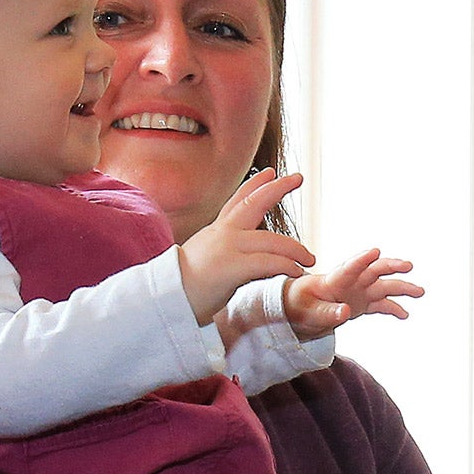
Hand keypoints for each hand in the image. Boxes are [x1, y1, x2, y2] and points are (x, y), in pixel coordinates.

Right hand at [177, 170, 315, 323]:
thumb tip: (237, 252)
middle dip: (277, 188)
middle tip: (298, 177)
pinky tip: (297, 271)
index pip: (237, 201)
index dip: (255, 185)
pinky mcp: (233, 268)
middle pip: (255, 203)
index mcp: (215, 231)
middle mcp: (222, 234)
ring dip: (295, 249)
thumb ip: (222, 249)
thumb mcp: (204, 257)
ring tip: (309, 258)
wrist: (164, 302)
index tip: (270, 172)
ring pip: (272, 241)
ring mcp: (227, 249)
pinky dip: (286, 266)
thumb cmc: (184, 287)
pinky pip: (269, 263)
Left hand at [284, 248, 425, 340]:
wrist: (299, 308)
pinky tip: (405, 314)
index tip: (375, 251)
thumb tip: (345, 311)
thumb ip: (327, 313)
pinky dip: (394, 308)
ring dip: (402, 287)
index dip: (362, 259)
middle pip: (374, 270)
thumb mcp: (308, 312)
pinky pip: (381, 304)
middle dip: (391, 266)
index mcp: (335, 280)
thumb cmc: (299, 305)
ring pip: (384, 286)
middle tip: (408, 266)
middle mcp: (352, 282)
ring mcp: (359, 291)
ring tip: (419, 292)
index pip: (350, 267)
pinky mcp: (362, 303)